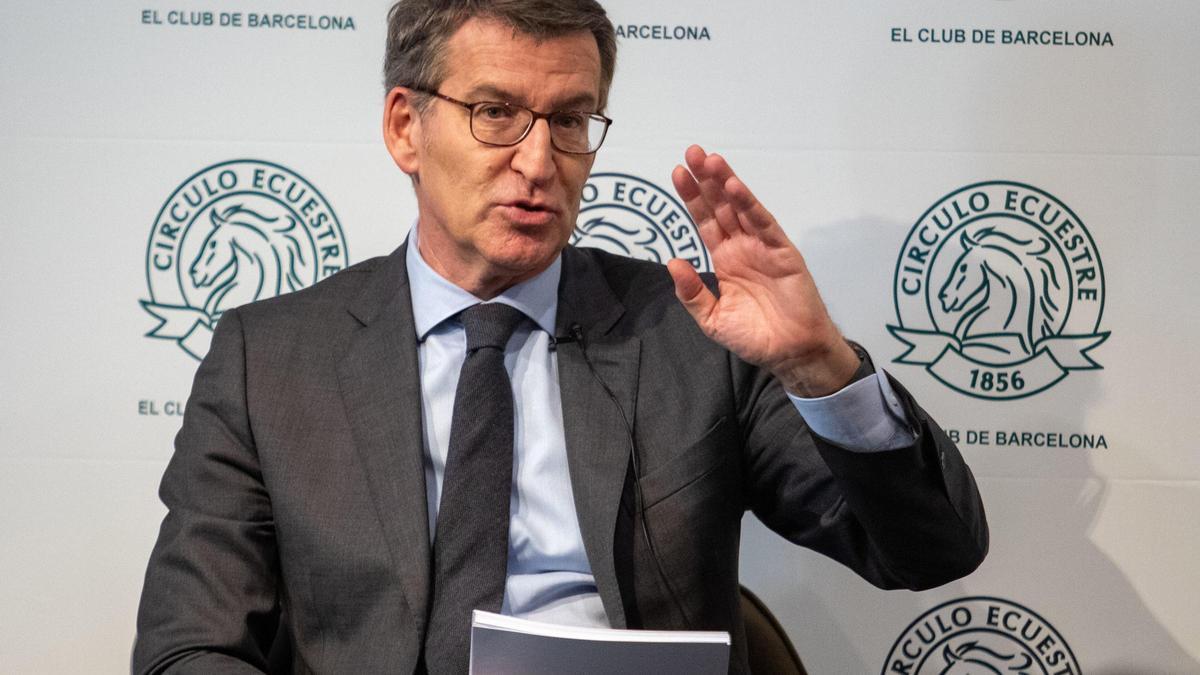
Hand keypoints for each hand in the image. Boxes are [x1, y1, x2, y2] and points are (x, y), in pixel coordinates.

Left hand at [668, 145, 859, 396]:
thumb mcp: (712, 318)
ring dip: (726, 182)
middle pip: (720, 206)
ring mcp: (762, 247)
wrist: (790, 354)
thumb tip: (673, 262)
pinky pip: (764, 224)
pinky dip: (750, 205)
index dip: (691, 198)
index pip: (704, 222)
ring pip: (741, 208)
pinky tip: (734, 188)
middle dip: (705, 180)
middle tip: (691, 152)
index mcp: (724, 259)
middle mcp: (742, 247)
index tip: (677, 173)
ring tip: (709, 160)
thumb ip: (692, 293)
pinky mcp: (783, 252)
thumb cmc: (754, 336)